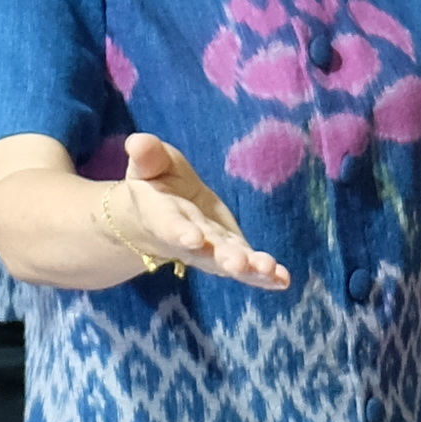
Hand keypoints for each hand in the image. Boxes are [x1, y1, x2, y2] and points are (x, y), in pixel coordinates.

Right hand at [105, 135, 292, 290]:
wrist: (153, 217)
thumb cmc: (153, 183)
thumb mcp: (147, 165)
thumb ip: (147, 156)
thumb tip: (137, 142)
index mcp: (162, 216)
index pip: (170, 225)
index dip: (179, 231)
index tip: (192, 238)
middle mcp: (188, 240)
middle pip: (206, 251)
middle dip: (223, 257)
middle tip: (239, 264)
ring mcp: (211, 250)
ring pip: (229, 262)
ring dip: (249, 269)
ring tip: (269, 271)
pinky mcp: (232, 251)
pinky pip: (248, 267)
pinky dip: (265, 276)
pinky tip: (283, 279)